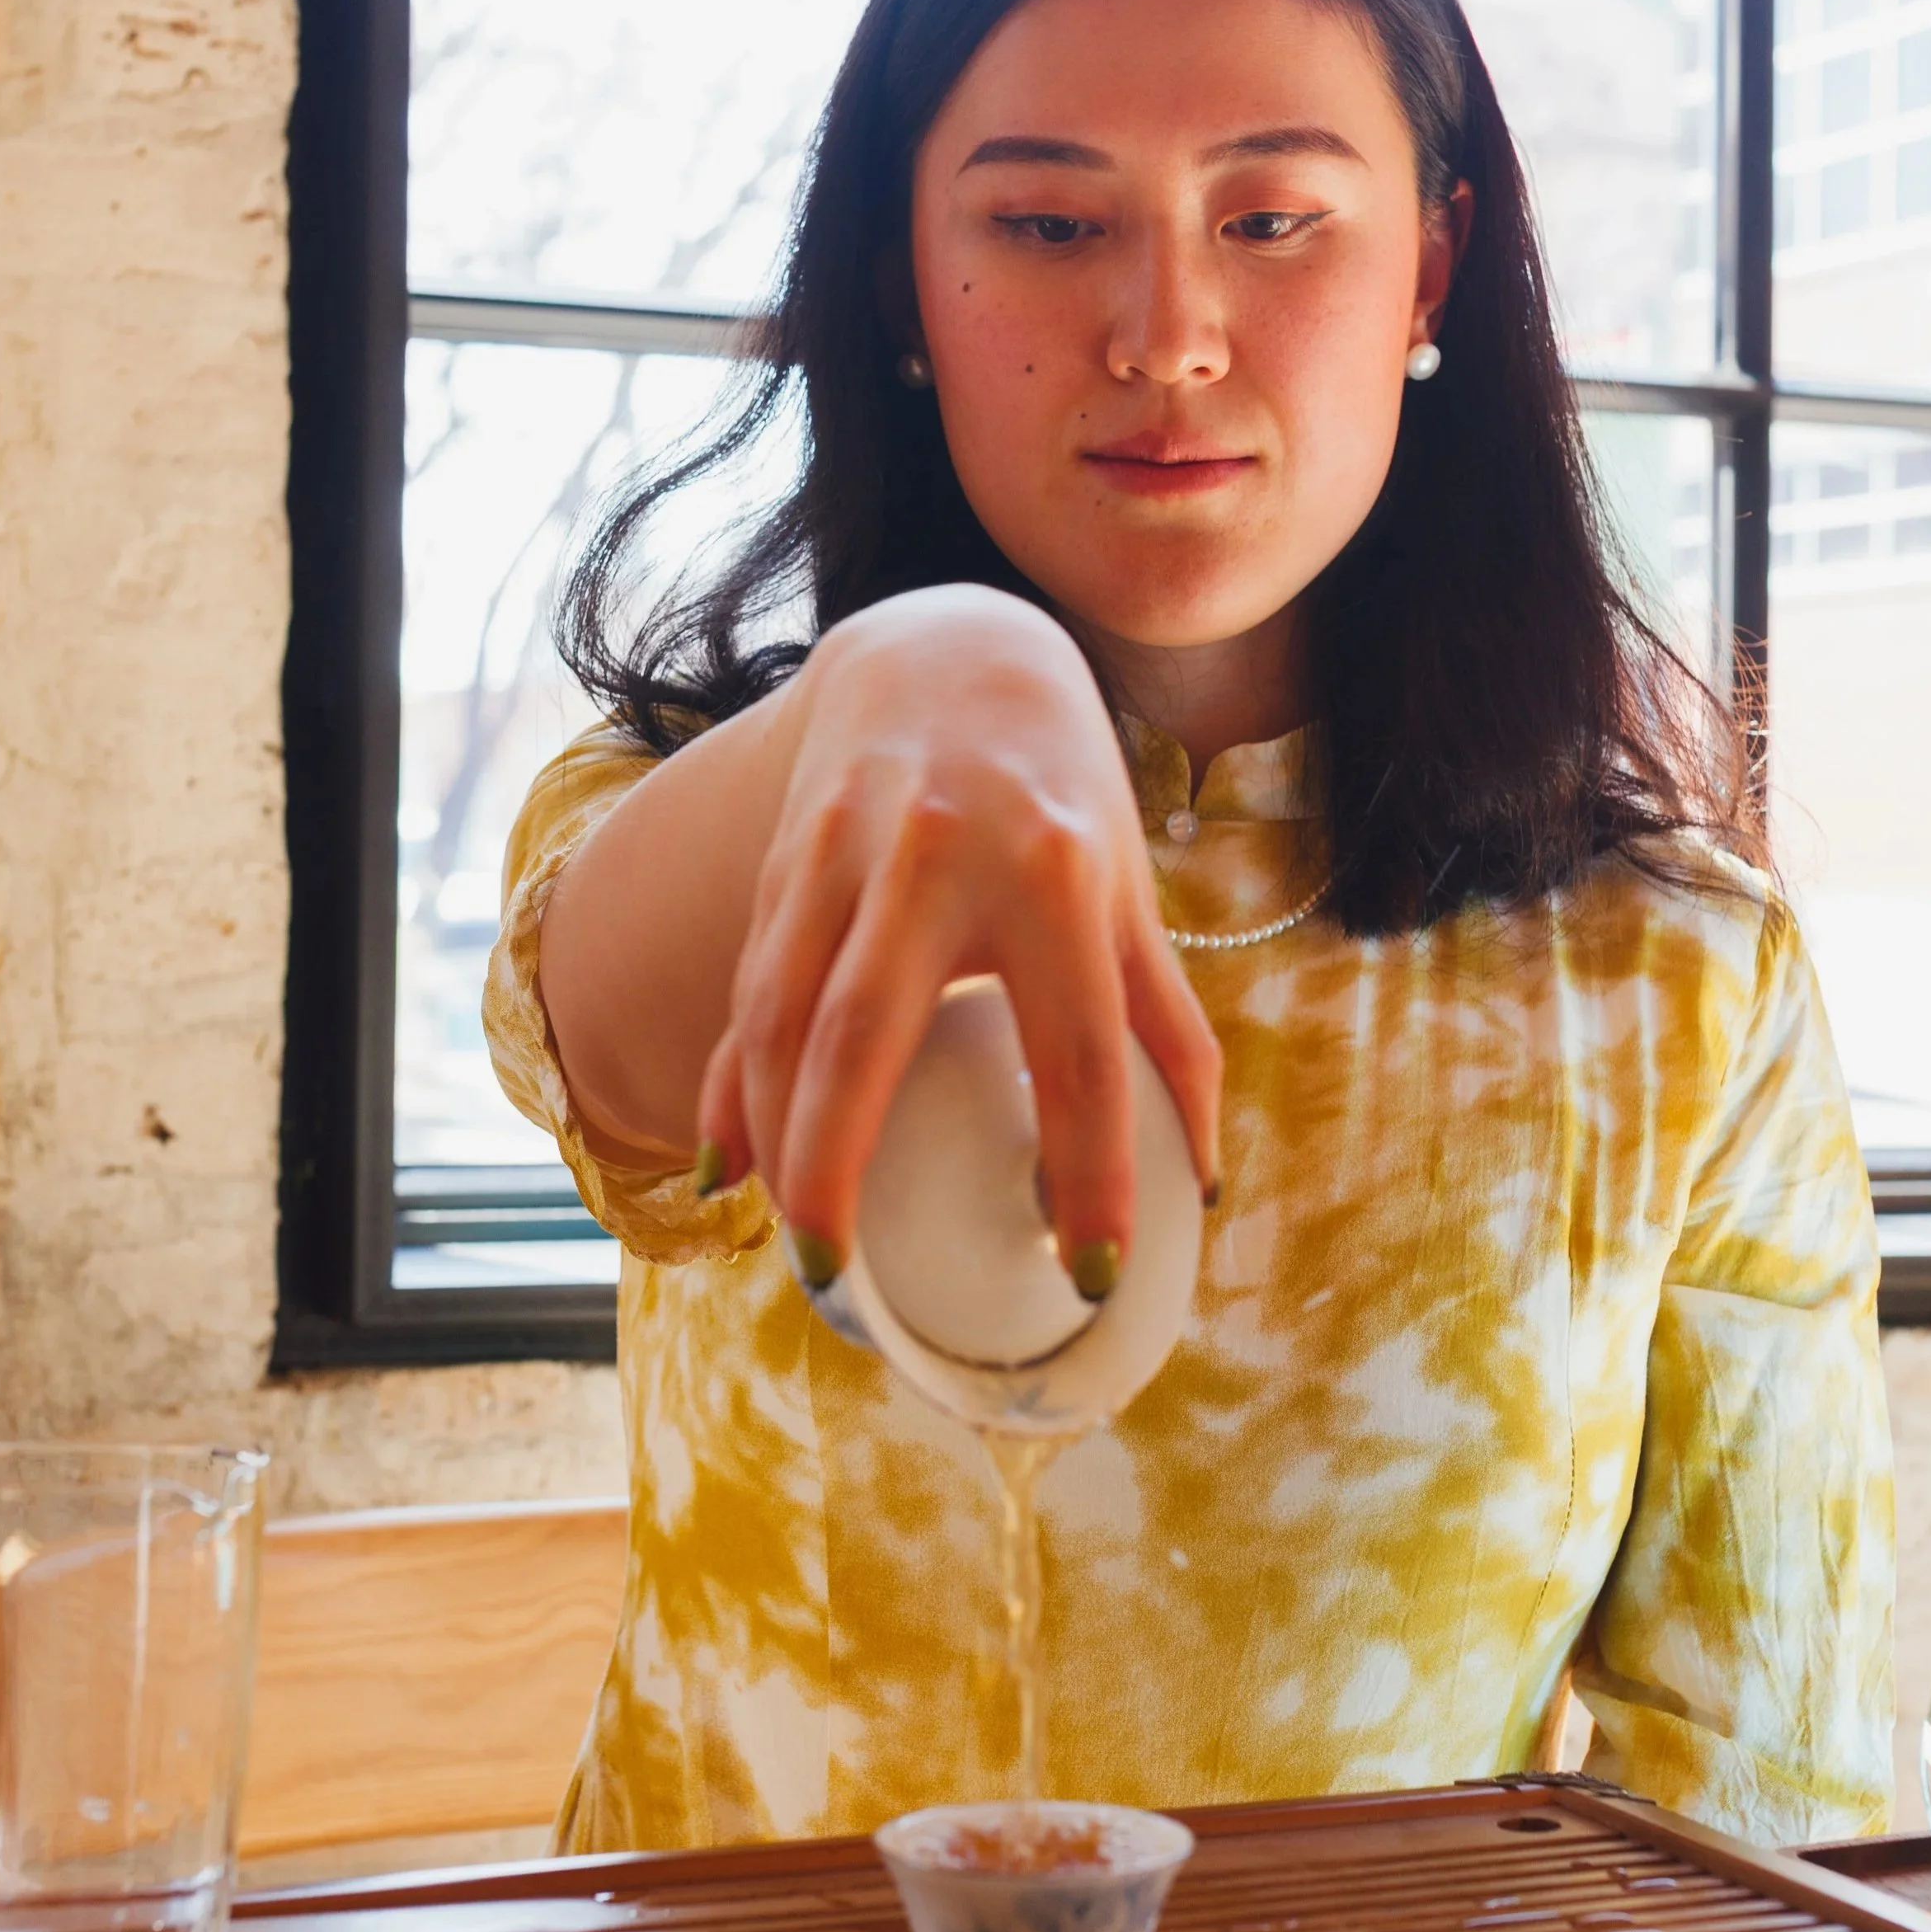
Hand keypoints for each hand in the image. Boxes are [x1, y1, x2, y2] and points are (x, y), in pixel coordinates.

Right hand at [698, 587, 1222, 1291]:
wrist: (951, 647)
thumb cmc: (1062, 795)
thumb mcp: (1128, 896)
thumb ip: (1168, 1029)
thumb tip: (1202, 1179)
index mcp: (1059, 873)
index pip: (1081, 1051)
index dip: (1093, 1174)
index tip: (1089, 1277)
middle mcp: (941, 853)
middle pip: (866, 1034)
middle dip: (837, 1165)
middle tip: (839, 1284)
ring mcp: (845, 847)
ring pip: (779, 1014)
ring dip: (770, 1139)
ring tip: (794, 1248)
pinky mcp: (784, 854)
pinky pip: (748, 986)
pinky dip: (731, 1083)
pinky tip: (728, 1167)